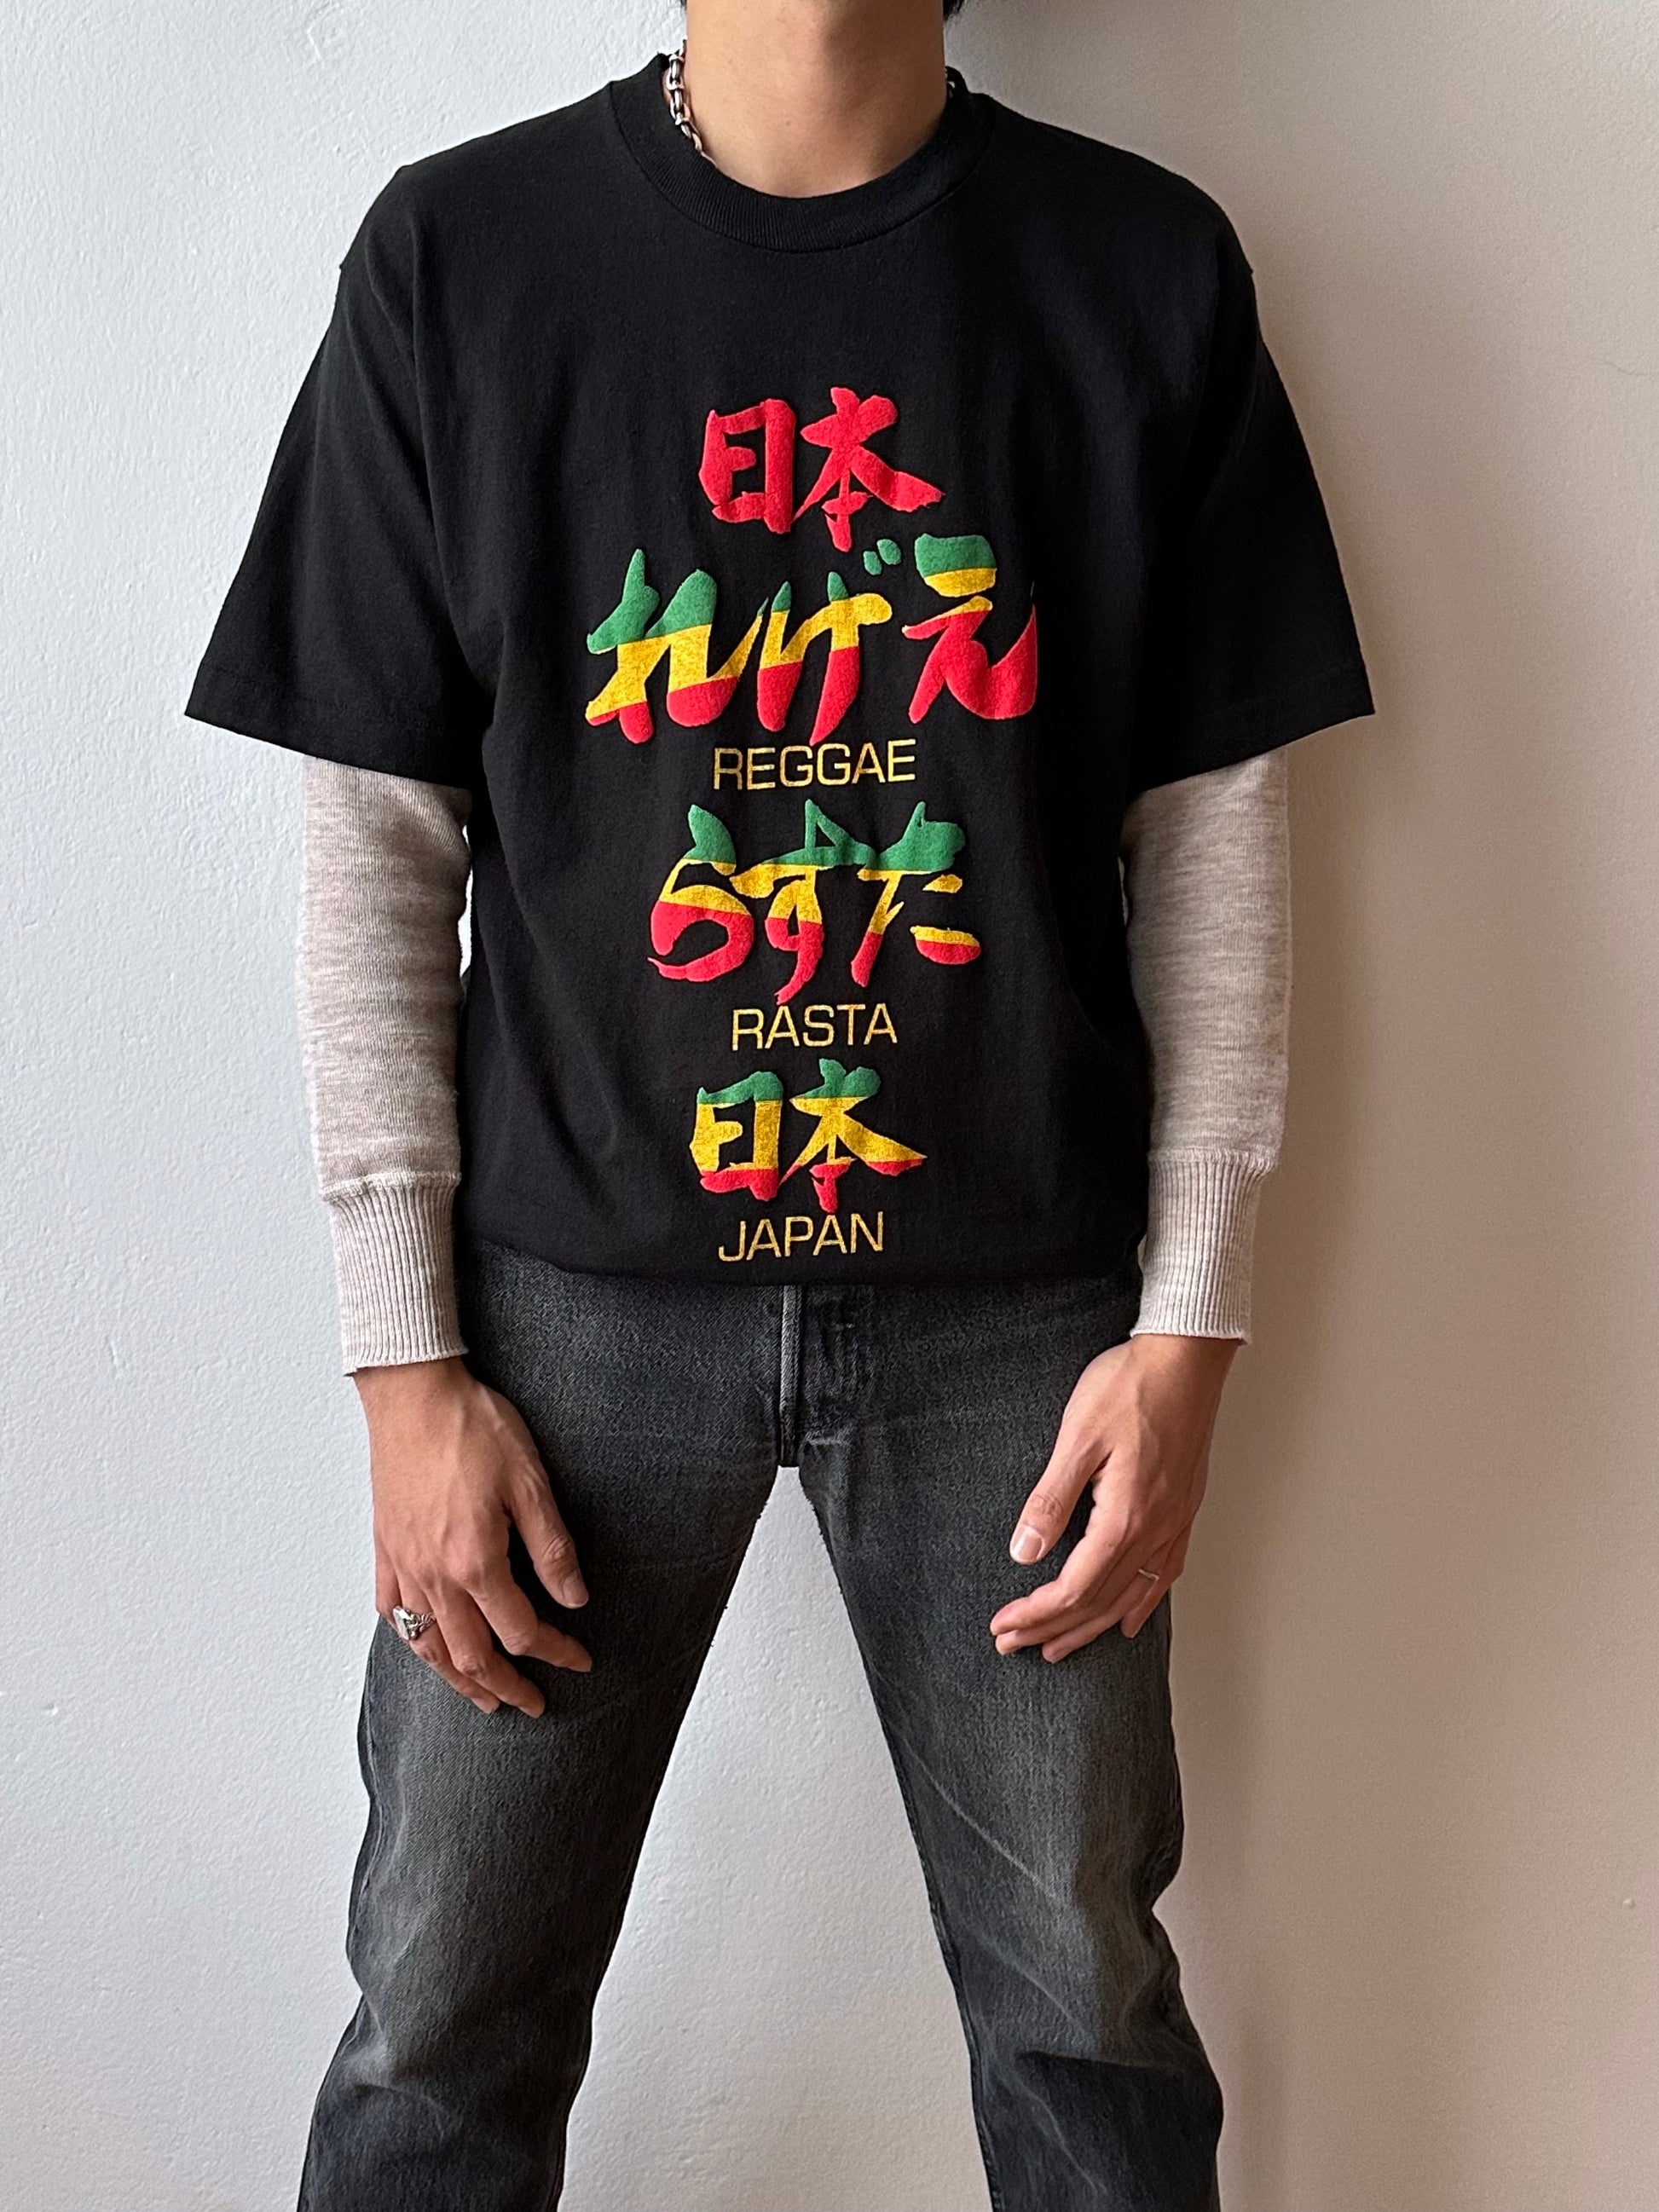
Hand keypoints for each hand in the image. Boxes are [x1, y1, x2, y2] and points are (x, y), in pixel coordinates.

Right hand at [356, 1356, 591, 1714]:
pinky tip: (426, 1646)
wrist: (413, 1393)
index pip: (522, 1630)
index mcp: (475, 1562)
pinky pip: (393, 1614)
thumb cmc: (472, 1428)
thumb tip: (575, 1599)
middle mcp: (434, 1575)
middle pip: (472, 1653)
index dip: (555, 1652)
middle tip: (532, 1704)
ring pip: (428, 1646)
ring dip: (458, 1679)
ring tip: (483, 1697)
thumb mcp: (531, 1482)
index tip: (579, 1660)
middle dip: (506, 1686)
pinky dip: (413, 1641)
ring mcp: (403, 1565)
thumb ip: (552, 1548)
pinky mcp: (384, 1548)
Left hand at [989, 1333, 1238, 1662]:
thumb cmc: (1130, 1386)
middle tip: (1014, 1645)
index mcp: (1126, 1518)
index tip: (1002, 1624)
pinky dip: (1141, 1604)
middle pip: (1100, 1602)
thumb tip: (1024, 1553)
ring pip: (1131, 1596)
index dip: (1035, 1613)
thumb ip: (1050, 1501)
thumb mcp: (1077, 1438)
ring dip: (1092, 1626)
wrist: (1186, 1356)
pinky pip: (1163, 1575)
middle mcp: (1156, 1530)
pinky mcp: (1185, 1509)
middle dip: (1053, 1628)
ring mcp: (1175, 1522)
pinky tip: (1129, 1619)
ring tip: (1058, 1646)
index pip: (1074, 1588)